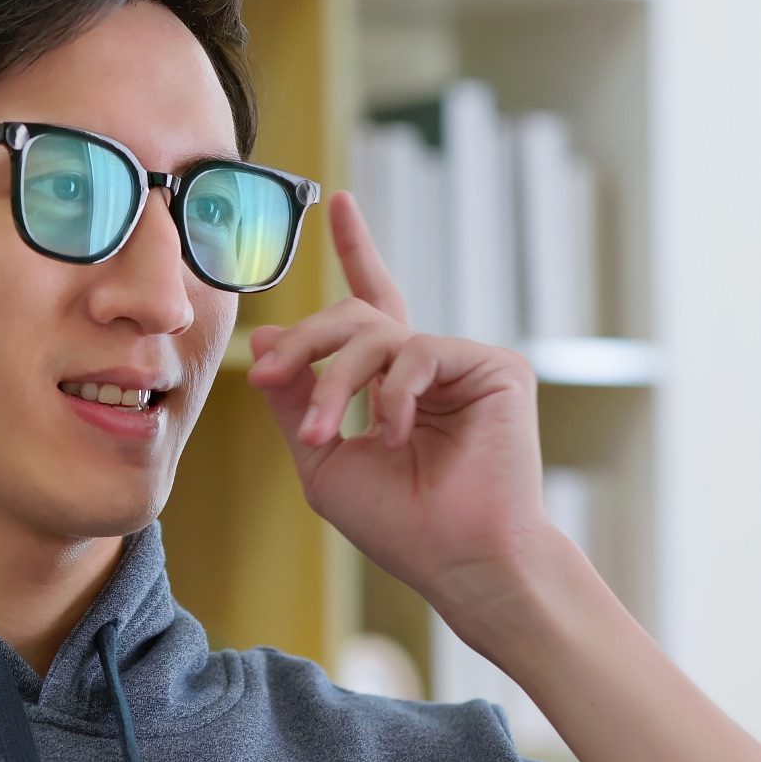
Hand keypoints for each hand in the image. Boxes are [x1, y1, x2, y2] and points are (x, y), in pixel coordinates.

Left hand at [246, 191, 557, 611]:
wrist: (458, 559)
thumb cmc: (397, 524)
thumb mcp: (321, 457)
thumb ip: (293, 397)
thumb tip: (265, 338)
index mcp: (394, 383)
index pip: (371, 304)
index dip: (359, 249)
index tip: (337, 202)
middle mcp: (431, 365)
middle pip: (355, 316)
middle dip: (305, 343)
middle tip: (268, 374)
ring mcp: (464, 363)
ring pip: (376, 334)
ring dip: (335, 382)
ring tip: (324, 434)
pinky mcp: (495, 367)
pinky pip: (419, 352)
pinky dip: (391, 394)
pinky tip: (395, 434)